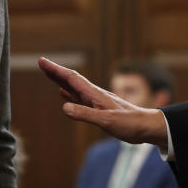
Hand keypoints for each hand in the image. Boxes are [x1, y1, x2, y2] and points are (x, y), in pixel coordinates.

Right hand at [38, 57, 168, 147]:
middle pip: (71, 80)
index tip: (42, 61)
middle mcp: (93, 94)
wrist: (146, 126)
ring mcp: (96, 101)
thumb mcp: (106, 121)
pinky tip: (64, 94)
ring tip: (49, 75)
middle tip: (41, 63)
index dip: (56, 70)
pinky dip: (69, 94)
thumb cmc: (129, 123)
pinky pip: (79, 99)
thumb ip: (85, 114)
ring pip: (74, 88)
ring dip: (60, 81)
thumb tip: (64, 107)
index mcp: (94, 94)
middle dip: (55, 72)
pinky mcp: (99, 109)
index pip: (71, 78)